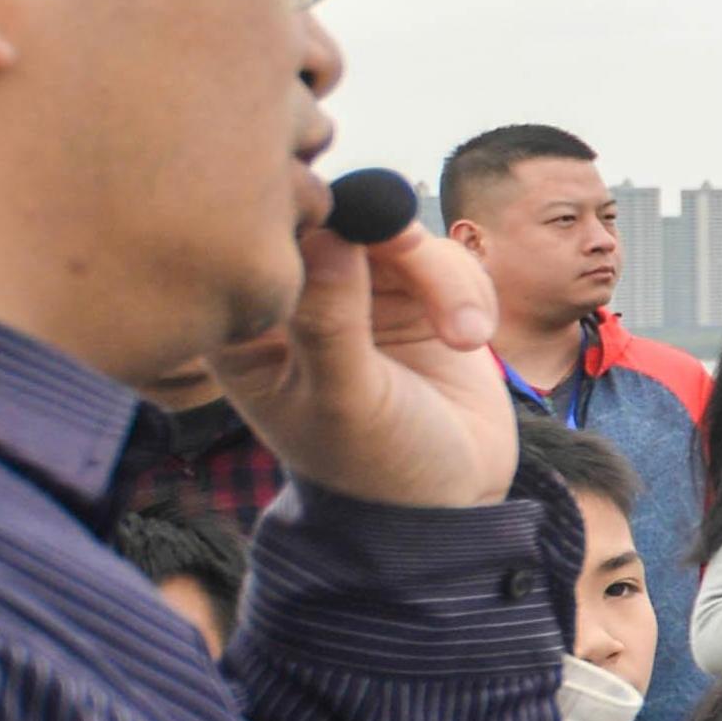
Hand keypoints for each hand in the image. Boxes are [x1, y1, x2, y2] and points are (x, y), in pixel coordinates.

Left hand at [205, 222, 521, 510]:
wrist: (452, 499)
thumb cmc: (377, 466)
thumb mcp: (348, 401)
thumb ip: (331, 320)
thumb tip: (330, 236)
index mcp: (250, 328)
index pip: (262, 246)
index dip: (310, 227)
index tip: (353, 241)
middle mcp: (300, 302)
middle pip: (336, 221)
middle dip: (386, 237)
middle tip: (412, 252)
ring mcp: (359, 295)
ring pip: (397, 232)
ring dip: (443, 277)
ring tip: (466, 337)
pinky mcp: (416, 296)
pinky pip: (443, 256)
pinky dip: (468, 287)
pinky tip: (472, 339)